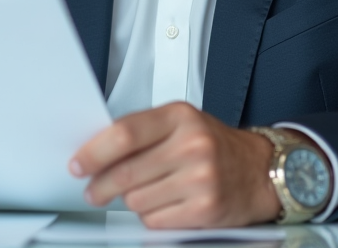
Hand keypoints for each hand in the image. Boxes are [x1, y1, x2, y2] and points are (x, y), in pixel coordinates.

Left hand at [69, 102, 279, 227]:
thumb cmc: (214, 145)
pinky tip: (165, 204)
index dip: (94, 152)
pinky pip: (156, 220)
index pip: (124, 134)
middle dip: (101, 186)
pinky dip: (152, 217)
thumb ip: (142, 131)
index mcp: (180, 116)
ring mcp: (200, 177)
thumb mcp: (181, 123)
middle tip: (93, 190)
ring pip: (137, 200)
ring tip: (148, 191)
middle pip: (126, 172)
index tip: (78, 164)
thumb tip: (96, 150)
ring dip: (132, 201)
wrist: (258, 170)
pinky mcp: (205, 208)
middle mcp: (192, 144)